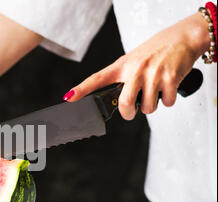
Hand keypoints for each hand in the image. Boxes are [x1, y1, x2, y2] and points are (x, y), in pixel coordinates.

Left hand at [64, 12, 210, 119]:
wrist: (183, 38)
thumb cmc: (155, 51)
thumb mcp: (133, 60)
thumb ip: (123, 77)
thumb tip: (114, 99)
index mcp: (122, 66)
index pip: (97, 78)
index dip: (81, 89)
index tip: (69, 97)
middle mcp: (136, 70)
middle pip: (125, 103)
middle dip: (128, 113)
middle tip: (131, 112)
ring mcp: (153, 74)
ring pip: (147, 108)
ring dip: (151, 106)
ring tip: (154, 92)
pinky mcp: (170, 79)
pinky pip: (165, 103)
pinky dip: (167, 101)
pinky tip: (166, 89)